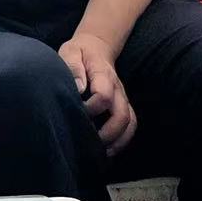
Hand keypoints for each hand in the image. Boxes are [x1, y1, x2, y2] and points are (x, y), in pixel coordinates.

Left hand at [59, 32, 136, 155]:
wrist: (96, 47)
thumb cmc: (80, 53)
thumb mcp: (70, 52)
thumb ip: (73, 67)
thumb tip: (78, 89)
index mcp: (103, 75)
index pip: (103, 96)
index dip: (91, 108)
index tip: (77, 112)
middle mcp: (117, 89)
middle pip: (122, 115)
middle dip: (108, 133)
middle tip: (91, 143)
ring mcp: (122, 99)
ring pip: (130, 123)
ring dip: (118, 141)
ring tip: (102, 153)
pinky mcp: (123, 106)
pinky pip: (130, 125)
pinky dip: (122, 141)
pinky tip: (109, 150)